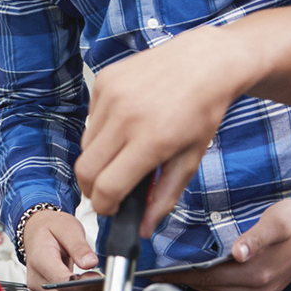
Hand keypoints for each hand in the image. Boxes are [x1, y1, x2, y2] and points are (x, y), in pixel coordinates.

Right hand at [23, 210, 99, 290]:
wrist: (37, 232)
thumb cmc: (51, 229)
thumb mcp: (68, 228)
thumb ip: (79, 246)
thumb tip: (90, 263)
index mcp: (39, 259)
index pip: (61, 281)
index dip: (83, 285)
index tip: (100, 279)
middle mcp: (36, 278)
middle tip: (108, 285)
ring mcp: (38, 290)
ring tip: (100, 287)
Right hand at [77, 24, 246, 231]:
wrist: (205, 61)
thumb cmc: (203, 111)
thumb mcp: (190, 159)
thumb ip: (164, 197)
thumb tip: (144, 229)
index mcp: (151, 140)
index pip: (107, 187)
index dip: (105, 206)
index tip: (112, 209)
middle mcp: (126, 116)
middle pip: (85, 170)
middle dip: (93, 189)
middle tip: (109, 190)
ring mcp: (111, 95)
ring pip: (85, 145)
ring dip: (98, 158)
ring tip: (124, 152)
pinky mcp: (105, 80)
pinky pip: (91, 118)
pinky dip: (102, 130)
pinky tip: (126, 123)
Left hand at [158, 199, 290, 290]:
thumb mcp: (275, 223)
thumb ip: (255, 239)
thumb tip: (239, 253)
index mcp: (258, 274)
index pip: (209, 277)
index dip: (183, 274)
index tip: (161, 272)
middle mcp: (259, 289)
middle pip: (211, 288)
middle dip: (185, 280)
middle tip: (160, 272)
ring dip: (198, 283)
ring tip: (175, 273)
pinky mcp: (266, 290)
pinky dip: (213, 284)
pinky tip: (202, 274)